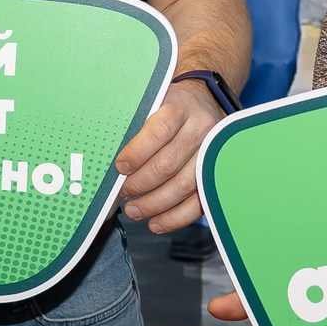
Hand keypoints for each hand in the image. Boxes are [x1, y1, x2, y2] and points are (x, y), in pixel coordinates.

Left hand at [114, 79, 224, 232]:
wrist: (205, 103)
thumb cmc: (170, 107)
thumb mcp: (153, 102)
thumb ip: (136, 125)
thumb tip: (110, 158)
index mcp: (180, 107)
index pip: (158, 132)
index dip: (137, 153)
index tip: (120, 167)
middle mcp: (200, 128)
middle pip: (169, 164)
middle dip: (140, 184)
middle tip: (123, 193)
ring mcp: (212, 152)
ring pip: (183, 186)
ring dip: (154, 204)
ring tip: (134, 210)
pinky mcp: (217, 173)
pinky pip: (198, 201)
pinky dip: (175, 217)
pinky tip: (156, 223)